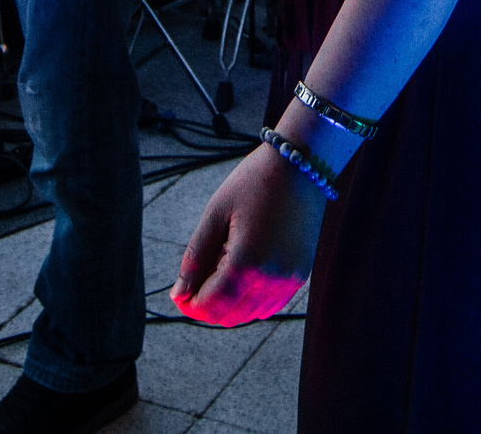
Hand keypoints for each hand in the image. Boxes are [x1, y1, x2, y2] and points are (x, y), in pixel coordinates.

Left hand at [170, 144, 326, 326]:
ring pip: (250, 315)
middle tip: (197, 279)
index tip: (179, 293)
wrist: (301, 165)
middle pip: (229, 316)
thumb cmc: (253, 183)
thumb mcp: (215, 214)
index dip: (189, 305)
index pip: (210, 306)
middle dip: (207, 305)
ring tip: (222, 268)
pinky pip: (270, 305)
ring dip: (230, 304)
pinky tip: (243, 275)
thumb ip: (195, 258)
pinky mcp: (301, 275)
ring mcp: (289, 280)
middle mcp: (271, 278)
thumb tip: (178, 295)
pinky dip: (252, 301)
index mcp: (246, 262)